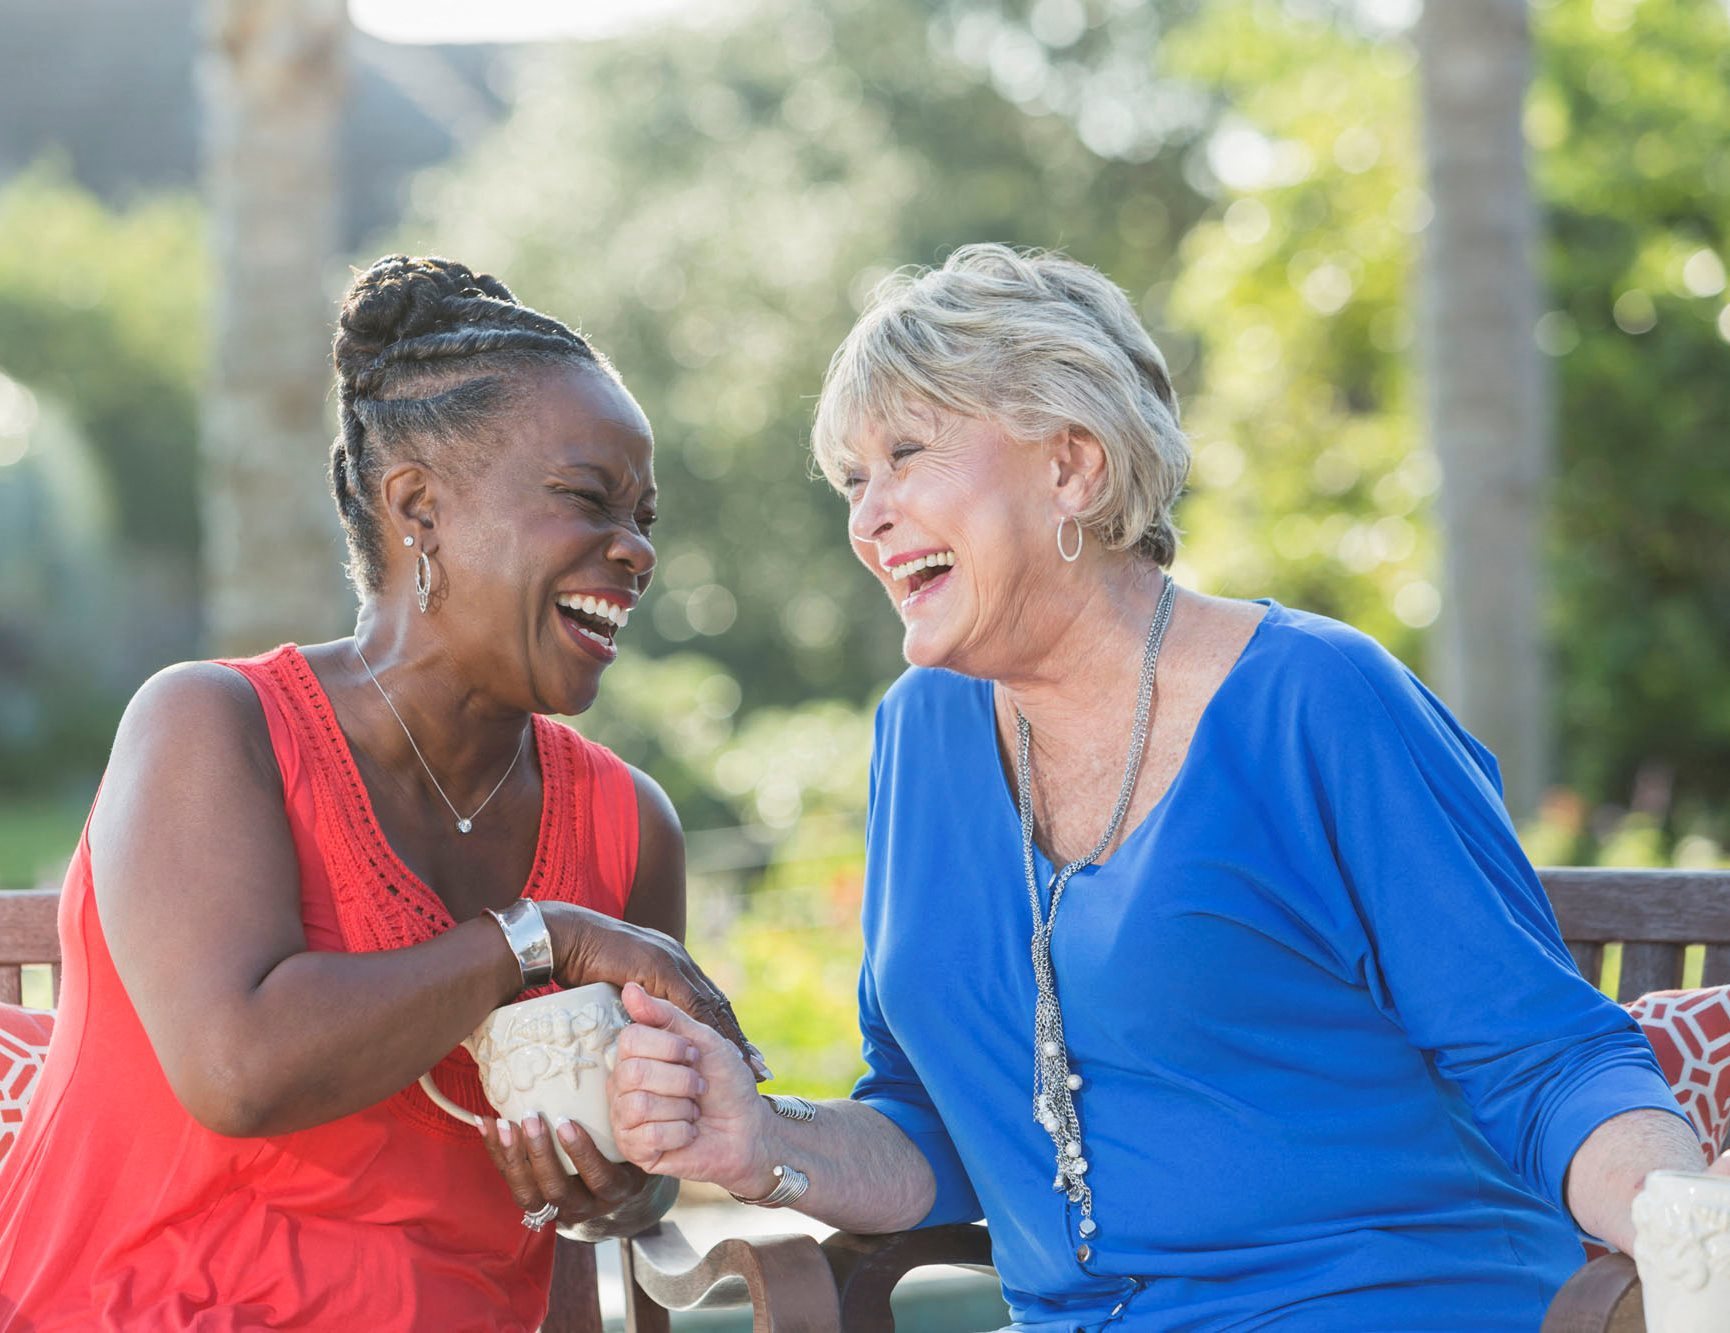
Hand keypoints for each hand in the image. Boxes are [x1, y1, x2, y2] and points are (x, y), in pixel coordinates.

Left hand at [479, 1111, 649, 1229]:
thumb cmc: (627, 1150)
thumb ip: (625, 1115)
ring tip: (502, 1124)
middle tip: (531, 1117)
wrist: (614, 1190)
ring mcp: (556, 1209)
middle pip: (557, 1190)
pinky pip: (510, 1182)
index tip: (567, 1122)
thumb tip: (614, 1062)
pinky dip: (496, 1154)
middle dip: (540, 1154)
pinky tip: (486, 1123)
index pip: (599, 1177)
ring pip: (528, 1195)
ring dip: (513, 1158)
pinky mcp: (533, 1202)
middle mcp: (585, 1207)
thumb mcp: (635, 1138)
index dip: (582, 1153)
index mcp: (615, 1190)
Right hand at [540, 902, 769, 1079]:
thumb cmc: (585, 959)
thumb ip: (639, 999)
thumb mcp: (619, 983)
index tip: (743, 1056)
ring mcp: (671, 961)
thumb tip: (645, 1024)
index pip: (705, 1001)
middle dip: (736, 1037)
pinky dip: (706, 1029)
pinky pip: (689, 1003)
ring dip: (729, 1037)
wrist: (567, 936)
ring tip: (747, 1067)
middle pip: (715, 1004)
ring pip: (710, 1005)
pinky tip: (715, 1050)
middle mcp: (678, 960)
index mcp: (671, 962)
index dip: (724, 1028)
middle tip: (758, 1067)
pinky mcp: (658, 967)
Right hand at [609, 982, 777, 1196]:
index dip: (669, 1047)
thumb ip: (667, 1016)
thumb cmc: (725, 1082)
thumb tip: (630, 988)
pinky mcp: (635, 1150)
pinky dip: (680, 1133)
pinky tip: (688, 1133)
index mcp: (636, 1054)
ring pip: (639, 1105)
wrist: (748, 1128)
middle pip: (633, 1073)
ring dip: (681, 1107)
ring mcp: (625, 1118)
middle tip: (698, 1087)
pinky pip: (648, 1136)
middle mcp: (623, 1084)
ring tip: (693, 1111)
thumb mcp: (703, 1040)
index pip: (630, 1040)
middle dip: (680, 1080)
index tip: (693, 1055)